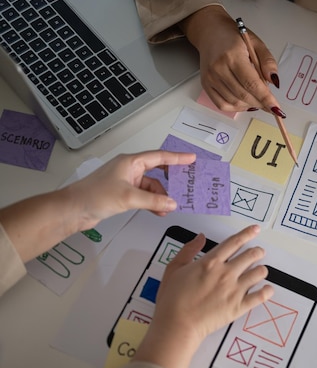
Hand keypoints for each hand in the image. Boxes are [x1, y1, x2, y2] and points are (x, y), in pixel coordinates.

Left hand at [65, 150, 195, 231]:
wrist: (72, 209)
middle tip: (186, 184)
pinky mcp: (122, 194)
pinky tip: (158, 211)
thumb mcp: (128, 197)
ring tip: (167, 209)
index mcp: (131, 162)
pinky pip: (144, 196)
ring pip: (151, 187)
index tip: (192, 158)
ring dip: (160, 197)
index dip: (177, 158)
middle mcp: (129, 169)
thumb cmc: (95, 196)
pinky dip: (152, 203)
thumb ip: (153, 200)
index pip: (159, 157)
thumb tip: (172, 204)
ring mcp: (126, 181)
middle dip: (171, 179)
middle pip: (157, 171)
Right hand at [135, 225, 273, 367]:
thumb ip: (188, 250)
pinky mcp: (239, 307)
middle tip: (258, 252)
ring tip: (259, 271)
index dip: (247, 234)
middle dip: (257, 251)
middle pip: (251, 255)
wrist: (177, 326)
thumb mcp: (174, 268)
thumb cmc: (172, 298)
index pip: (234, 242)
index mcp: (211, 262)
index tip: (256, 229)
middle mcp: (226, 273)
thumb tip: (201, 237)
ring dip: (261, 269)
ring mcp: (235, 290)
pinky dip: (267, 290)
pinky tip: (267, 288)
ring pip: (259, 273)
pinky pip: (261, 296)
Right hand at [180, 5, 281, 112]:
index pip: (251, 83)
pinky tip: (245, 103)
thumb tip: (274, 82)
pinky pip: (222, 105)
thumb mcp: (257, 43)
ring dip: (250, 105)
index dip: (265, 98)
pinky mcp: (206, 84)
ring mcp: (210, 78)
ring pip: (234, 102)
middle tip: (271, 105)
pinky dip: (236, 108)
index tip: (276, 108)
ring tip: (258, 100)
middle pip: (243, 95)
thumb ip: (268, 62)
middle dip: (260, 104)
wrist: (210, 32)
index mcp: (233, 56)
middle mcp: (219, 68)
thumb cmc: (234, 37)